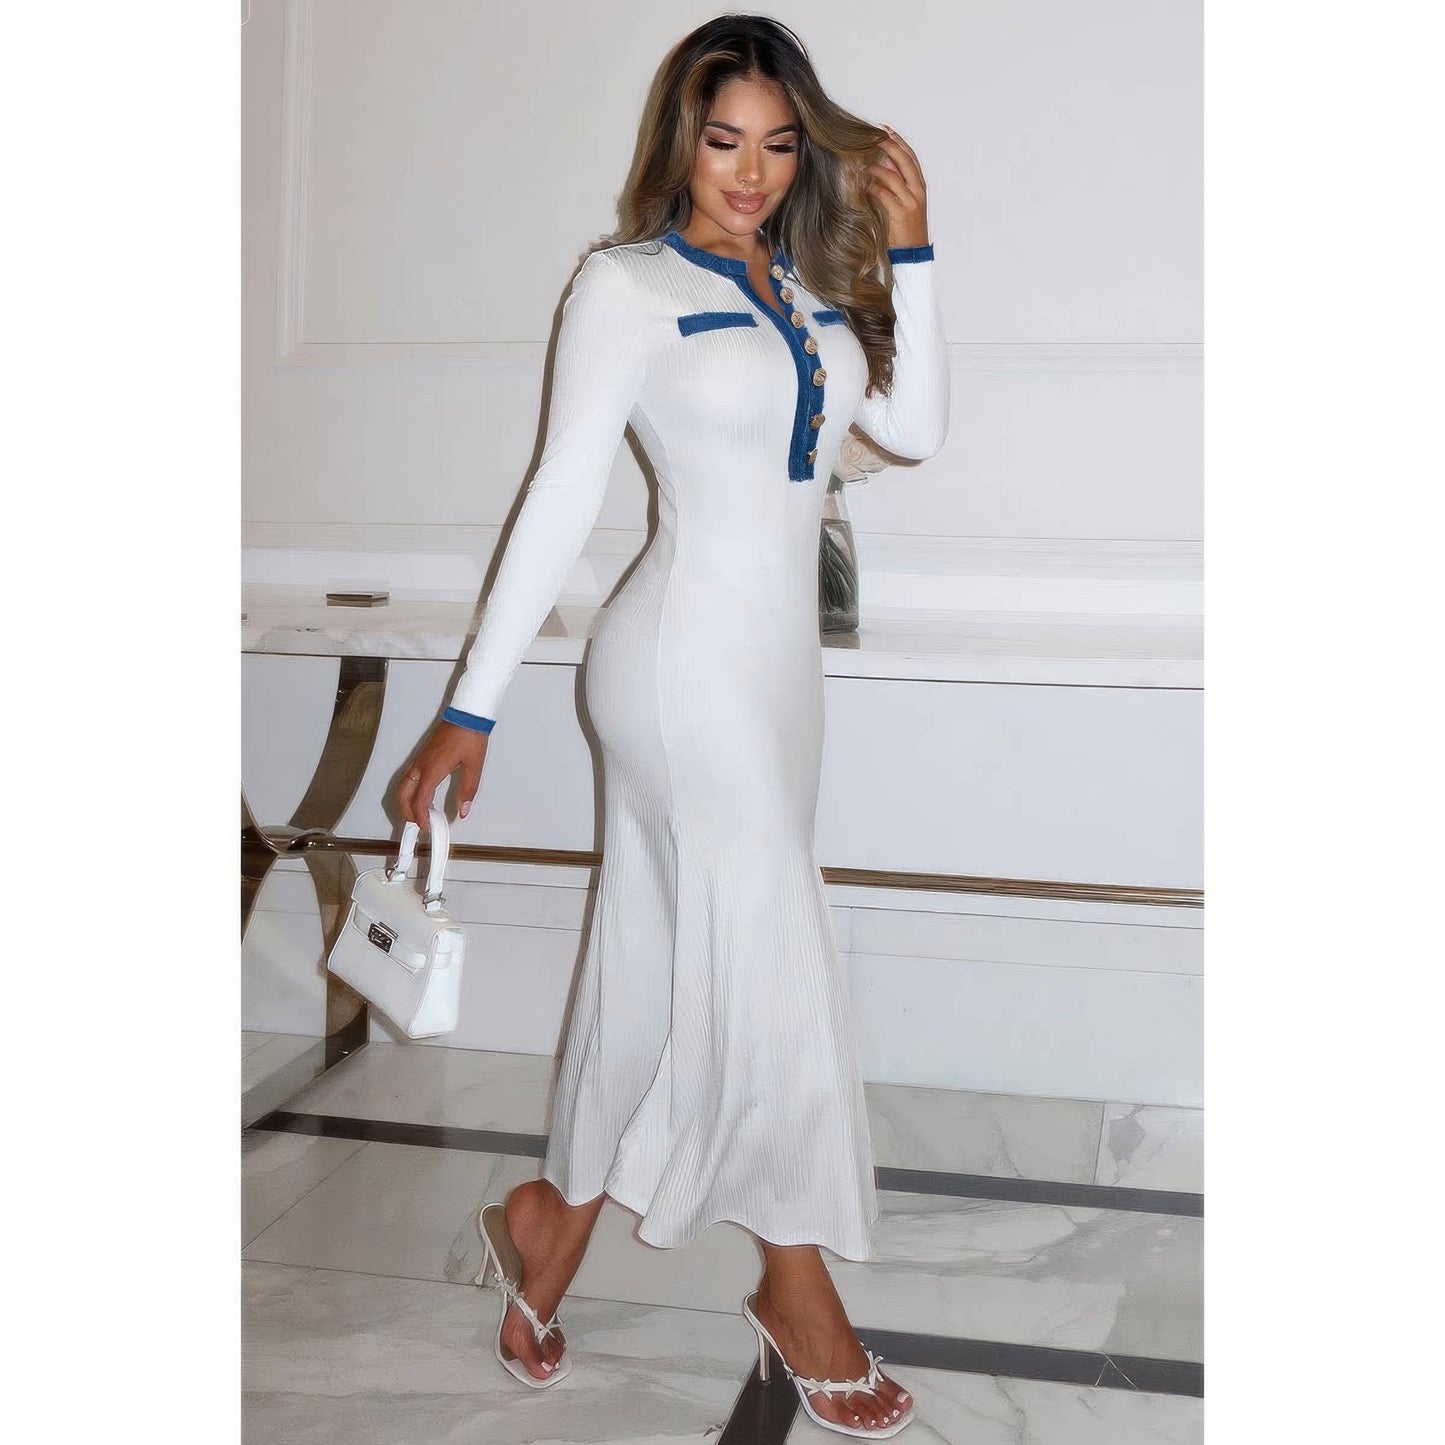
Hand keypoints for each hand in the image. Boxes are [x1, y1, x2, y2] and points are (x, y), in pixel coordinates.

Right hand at [395, 721, 487, 827]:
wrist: (466, 714)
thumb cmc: (470, 735)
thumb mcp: (474, 766)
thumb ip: (468, 791)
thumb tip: (463, 811)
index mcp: (432, 769)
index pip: (420, 801)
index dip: (421, 818)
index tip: (428, 827)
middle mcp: (421, 765)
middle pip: (403, 796)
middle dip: (408, 813)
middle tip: (421, 824)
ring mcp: (419, 760)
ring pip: (402, 787)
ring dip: (406, 803)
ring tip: (420, 814)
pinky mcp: (421, 757)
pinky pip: (407, 778)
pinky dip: (409, 792)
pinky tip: (422, 797)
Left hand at [865, 124, 929, 251]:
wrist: (914, 250)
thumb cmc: (907, 225)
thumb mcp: (905, 199)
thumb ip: (897, 180)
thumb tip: (885, 161)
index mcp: (920, 184)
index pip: (910, 156)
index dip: (898, 141)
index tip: (886, 130)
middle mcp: (918, 190)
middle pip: (904, 160)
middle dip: (889, 146)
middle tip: (875, 136)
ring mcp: (911, 201)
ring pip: (893, 176)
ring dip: (877, 169)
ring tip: (864, 166)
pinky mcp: (901, 212)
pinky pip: (885, 195)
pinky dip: (874, 188)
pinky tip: (866, 187)